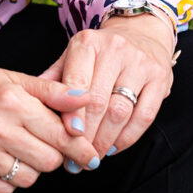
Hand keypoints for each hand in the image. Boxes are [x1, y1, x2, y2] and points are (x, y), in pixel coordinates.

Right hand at [0, 56, 98, 192]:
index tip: (86, 151)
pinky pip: (5, 191)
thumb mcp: (11, 79)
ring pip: (29, 179)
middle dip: (51, 154)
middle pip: (49, 161)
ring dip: (29, 168)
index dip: (76, 144)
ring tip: (14, 148)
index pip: (61, 134)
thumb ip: (51, 91)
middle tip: (40, 142)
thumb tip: (87, 98)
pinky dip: (7, 180)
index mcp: (11, 100)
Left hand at [40, 14, 174, 164]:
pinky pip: (144, 117)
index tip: (67, 135)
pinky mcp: (160, 79)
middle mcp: (115, 49)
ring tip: (91, 157)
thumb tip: (32, 103)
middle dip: (86, 134)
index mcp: (88, 42)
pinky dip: (127, 138)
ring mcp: (140, 64)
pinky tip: (113, 147)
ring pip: (121, 111)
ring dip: (104, 140)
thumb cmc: (98, 52)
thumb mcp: (73, 56)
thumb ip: (54, 78)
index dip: (71, 112)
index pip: (77, 82)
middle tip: (75, 157)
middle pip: (98, 101)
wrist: (139, 34)